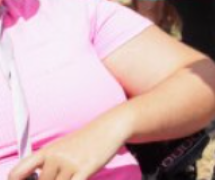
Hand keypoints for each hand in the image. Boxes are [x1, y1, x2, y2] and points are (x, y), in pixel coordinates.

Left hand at [9, 114, 125, 179]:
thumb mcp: (61, 148)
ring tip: (74, 174)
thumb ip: (46, 165)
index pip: (17, 172)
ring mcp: (69, 163)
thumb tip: (37, 178)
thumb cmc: (85, 141)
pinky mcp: (85, 168)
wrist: (109, 127)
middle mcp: (54, 157)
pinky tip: (80, 177)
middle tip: (63, 174)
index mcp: (45, 152)